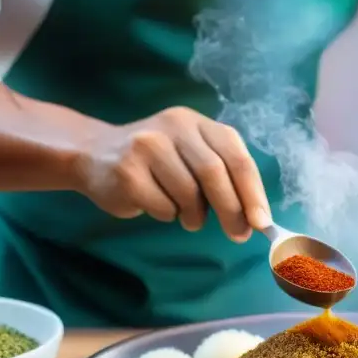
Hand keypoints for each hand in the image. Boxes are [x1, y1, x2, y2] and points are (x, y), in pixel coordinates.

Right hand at [75, 107, 270, 241]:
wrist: (95, 155)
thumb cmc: (157, 163)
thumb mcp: (192, 156)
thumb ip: (223, 177)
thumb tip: (256, 218)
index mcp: (198, 123)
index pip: (236, 156)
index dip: (252, 191)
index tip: (262, 222)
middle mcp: (174, 126)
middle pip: (214, 173)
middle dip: (231, 210)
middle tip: (238, 234)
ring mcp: (148, 145)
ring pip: (188, 193)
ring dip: (195, 216)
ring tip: (189, 218)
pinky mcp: (127, 169)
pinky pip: (162, 206)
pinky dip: (168, 215)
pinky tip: (159, 206)